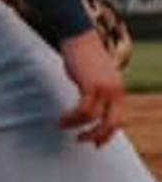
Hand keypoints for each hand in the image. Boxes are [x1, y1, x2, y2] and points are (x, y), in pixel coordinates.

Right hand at [59, 30, 124, 146]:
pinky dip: (72, 118)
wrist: (79, 37)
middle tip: (81, 140)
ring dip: (76, 125)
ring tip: (62, 124)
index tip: (95, 143)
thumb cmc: (83, 57)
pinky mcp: (92, 85)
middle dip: (97, 135)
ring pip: (94, 118)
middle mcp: (116, 91)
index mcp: (119, 91)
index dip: (107, 134)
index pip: (119, 120)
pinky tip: (62, 118)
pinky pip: (83, 110)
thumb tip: (90, 109)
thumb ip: (97, 92)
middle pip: (112, 123)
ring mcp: (105, 88)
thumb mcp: (95, 78)